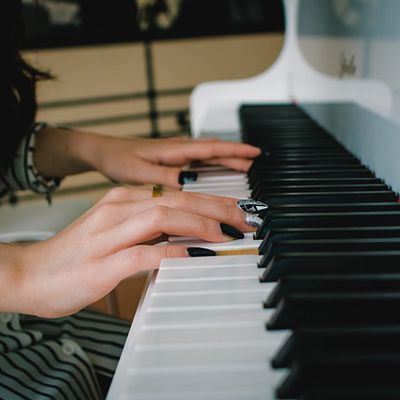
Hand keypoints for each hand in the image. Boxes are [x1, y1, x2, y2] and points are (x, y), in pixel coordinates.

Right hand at [12, 188, 251, 317]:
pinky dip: (173, 253)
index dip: (211, 199)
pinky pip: (144, 252)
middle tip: (245, 217)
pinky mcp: (103, 262)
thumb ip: (147, 229)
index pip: (175, 193)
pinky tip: (196, 256)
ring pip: (162, 216)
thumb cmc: (76, 256)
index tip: (237, 208)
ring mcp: (109, 234)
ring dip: (200, 223)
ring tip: (228, 232)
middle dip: (216, 205)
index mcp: (122, 200)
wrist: (30, 273)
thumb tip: (183, 235)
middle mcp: (117, 209)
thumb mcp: (116, 231)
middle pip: (176, 199)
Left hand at [94, 136, 260, 186]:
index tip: (254, 153)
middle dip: (237, 155)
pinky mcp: (171, 158)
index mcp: (174, 150)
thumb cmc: (118, 159)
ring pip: (208, 153)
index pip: (211, 148)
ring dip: (226, 158)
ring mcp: (175, 152)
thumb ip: (165, 178)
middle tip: (256, 164)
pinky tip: (215, 168)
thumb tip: (189, 185)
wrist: (102, 151)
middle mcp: (178, 148)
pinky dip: (212, 161)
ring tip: (243, 166)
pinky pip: (198, 158)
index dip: (235, 150)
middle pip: (215, 150)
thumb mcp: (140, 172)